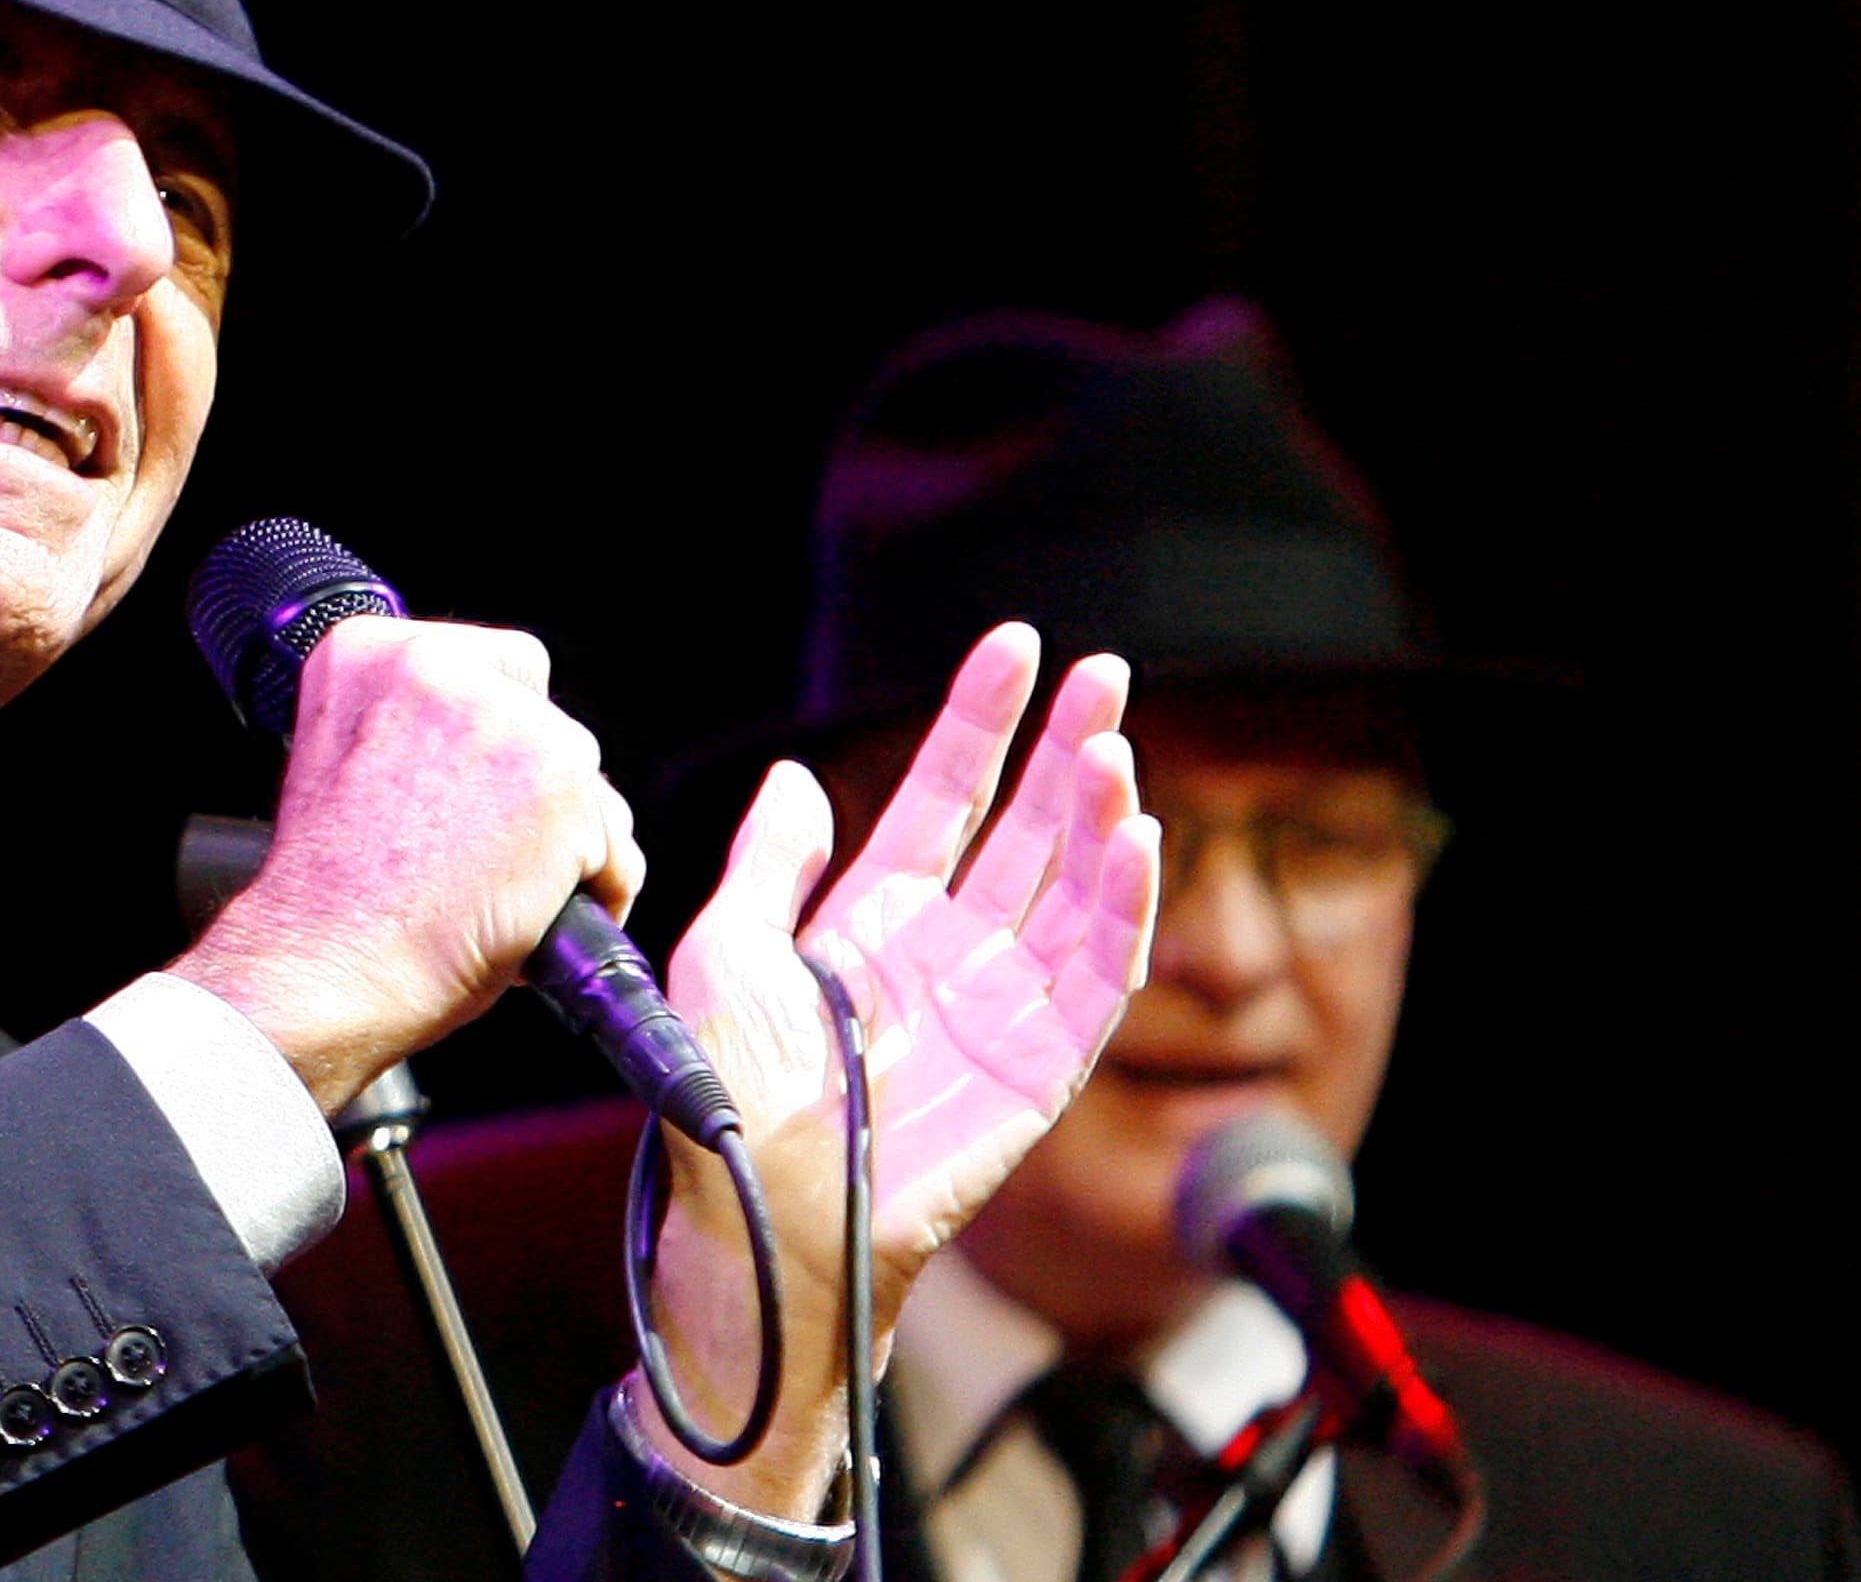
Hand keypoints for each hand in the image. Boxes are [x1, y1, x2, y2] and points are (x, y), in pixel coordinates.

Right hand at [171, 615, 639, 1112]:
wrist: (328, 970)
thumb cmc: (329, 902)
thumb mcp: (346, 769)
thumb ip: (412, 731)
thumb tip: (490, 747)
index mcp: (367, 650)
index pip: (488, 665)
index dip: (489, 741)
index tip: (469, 796)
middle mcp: (437, 663)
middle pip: (547, 716)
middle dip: (533, 789)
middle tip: (480, 855)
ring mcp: (507, 719)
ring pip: (589, 785)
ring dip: (565, 843)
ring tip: (495, 897)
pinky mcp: (562, 783)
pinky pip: (616, 850)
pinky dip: (593, 897)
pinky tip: (528, 924)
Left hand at [638, 624, 1161, 1513]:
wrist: (760, 1213)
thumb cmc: (723, 1098)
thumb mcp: (722, 953)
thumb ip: (769, 865)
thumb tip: (793, 778)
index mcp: (870, 921)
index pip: (940, 798)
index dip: (979, 724)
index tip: (1013, 646)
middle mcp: (943, 955)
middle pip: (1024, 832)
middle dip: (1065, 751)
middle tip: (1106, 673)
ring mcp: (996, 1009)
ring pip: (1071, 893)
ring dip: (1099, 820)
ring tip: (1114, 746)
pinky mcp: (1036, 1070)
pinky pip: (1096, 981)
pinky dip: (1125, 911)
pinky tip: (1138, 839)